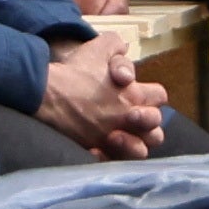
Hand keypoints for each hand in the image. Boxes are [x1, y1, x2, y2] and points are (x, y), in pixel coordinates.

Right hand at [50, 30, 166, 149]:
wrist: (48, 92)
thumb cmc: (76, 70)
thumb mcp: (102, 46)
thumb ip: (119, 47)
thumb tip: (125, 53)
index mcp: (133, 95)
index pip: (160, 97)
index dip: (152, 95)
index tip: (137, 92)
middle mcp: (127, 120)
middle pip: (156, 131)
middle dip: (149, 125)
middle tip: (132, 117)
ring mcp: (111, 139)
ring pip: (140, 152)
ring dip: (135, 145)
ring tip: (121, 136)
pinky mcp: (94, 151)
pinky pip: (112, 163)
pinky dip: (109, 157)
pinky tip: (100, 147)